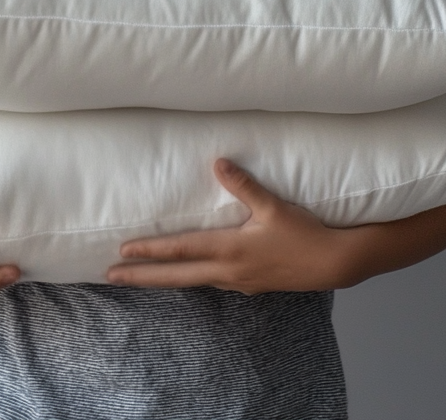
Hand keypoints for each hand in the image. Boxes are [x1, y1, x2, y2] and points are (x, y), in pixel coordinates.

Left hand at [105, 160, 445, 294]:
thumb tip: (218, 161)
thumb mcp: (273, 205)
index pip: (180, 250)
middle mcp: (227, 270)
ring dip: (164, 278)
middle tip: (110, 276)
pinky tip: (189, 274)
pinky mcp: (249, 284)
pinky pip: (212, 281)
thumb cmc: (303, 232)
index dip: (149, 251)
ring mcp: (238, 281)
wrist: (334, 263)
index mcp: (228, 250)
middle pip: (175, 276)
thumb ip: (243, 184)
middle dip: (141, 276)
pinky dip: (191, 278)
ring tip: (141, 276)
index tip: (122, 251)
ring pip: (192, 281)